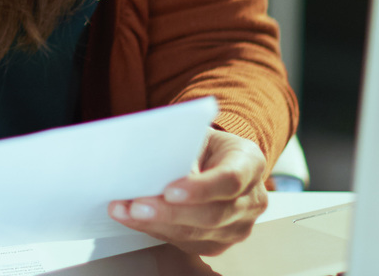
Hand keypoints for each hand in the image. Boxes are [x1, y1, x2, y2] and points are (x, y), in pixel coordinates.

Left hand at [108, 127, 268, 255]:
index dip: (200, 188)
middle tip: (137, 206)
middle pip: (212, 214)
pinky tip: (135, 220)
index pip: (230, 180)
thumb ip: (183, 150)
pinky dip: (157, 230)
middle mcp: (251, 200)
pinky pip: (187, 242)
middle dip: (170, 212)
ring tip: (127, 212)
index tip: (169, 190)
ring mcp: (238, 226)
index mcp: (250, 163)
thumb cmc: (207, 146)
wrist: (218, 161)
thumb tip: (155, 172)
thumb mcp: (198, 135)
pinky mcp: (219, 243)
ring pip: (197, 233)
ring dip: (157, 224)